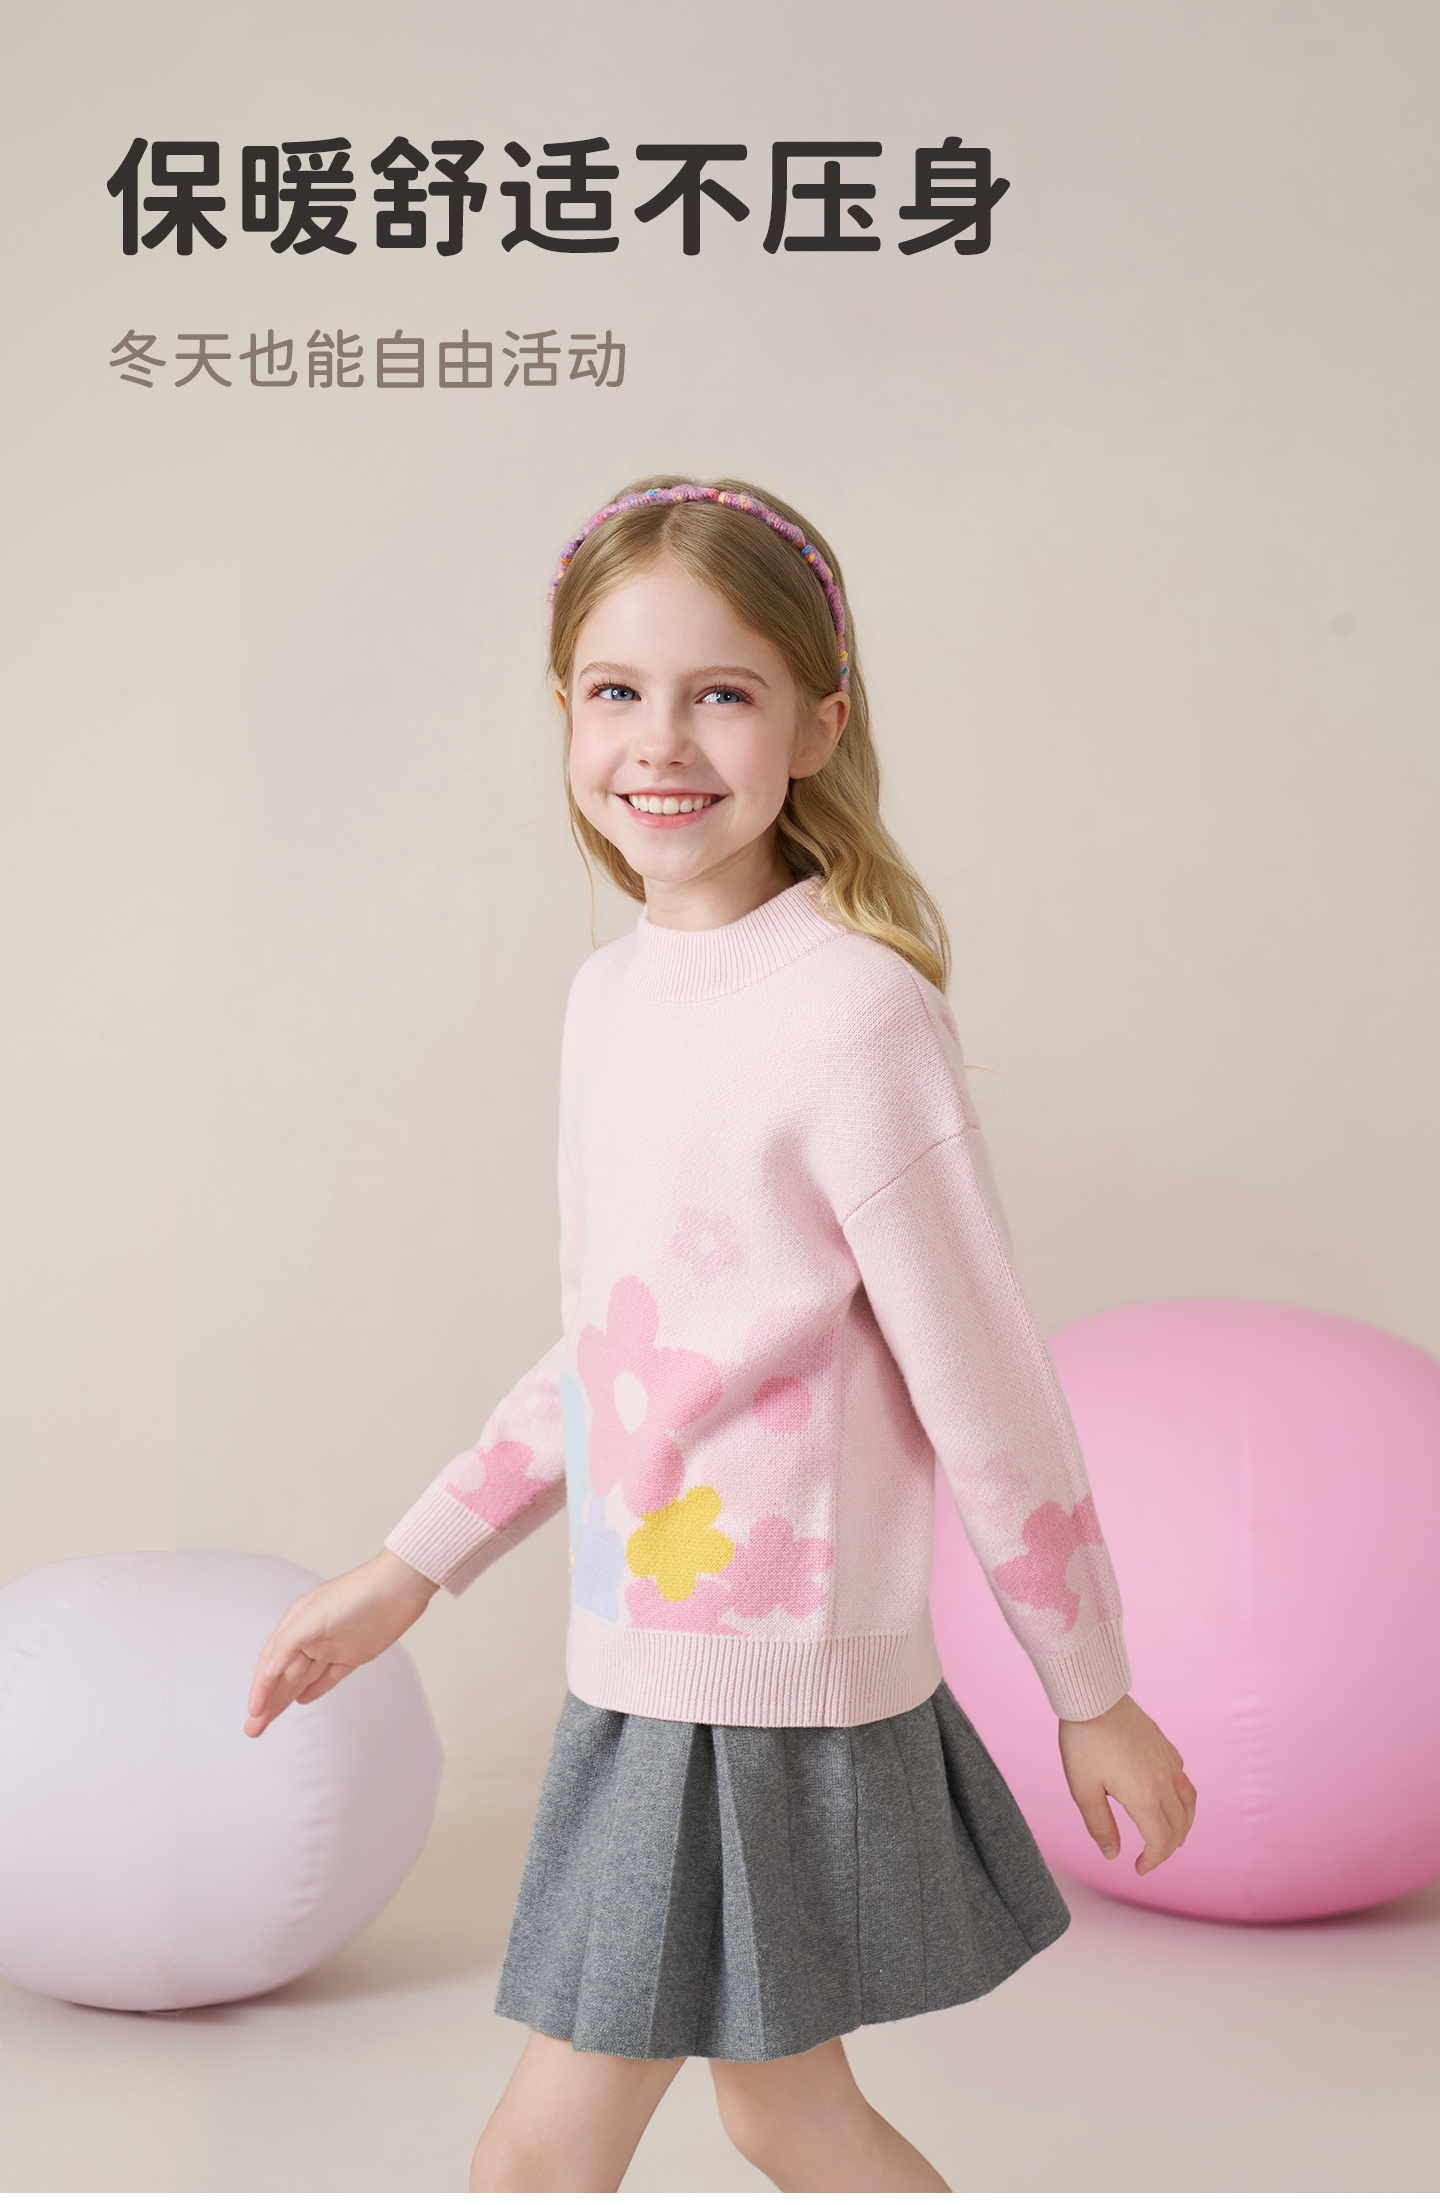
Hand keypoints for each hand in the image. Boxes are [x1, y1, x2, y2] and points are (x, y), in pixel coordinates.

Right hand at [244, 1549, 437, 1738]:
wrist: (400, 1588)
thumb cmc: (357, 1594)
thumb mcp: (316, 1615)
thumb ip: (289, 1643)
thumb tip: (269, 1669)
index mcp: (297, 1623)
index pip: (272, 1662)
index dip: (261, 1688)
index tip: (254, 1711)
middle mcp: (311, 1637)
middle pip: (284, 1676)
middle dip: (268, 1702)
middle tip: (252, 1729)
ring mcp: (332, 1647)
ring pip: (302, 1680)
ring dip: (285, 1701)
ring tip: (267, 1722)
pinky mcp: (352, 1656)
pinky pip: (328, 1678)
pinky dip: (315, 1690)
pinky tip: (301, 1700)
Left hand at [1058, 1694, 1196, 1874]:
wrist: (1093, 1697)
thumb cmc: (1083, 1742)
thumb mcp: (1083, 1790)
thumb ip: (1100, 1826)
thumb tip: (1112, 1854)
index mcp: (1145, 1797)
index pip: (1161, 1842)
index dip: (1154, 1861)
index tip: (1139, 1868)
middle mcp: (1164, 1781)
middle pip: (1179, 1826)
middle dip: (1167, 1847)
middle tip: (1150, 1856)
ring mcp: (1167, 1761)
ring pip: (1188, 1802)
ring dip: (1182, 1824)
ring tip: (1170, 1834)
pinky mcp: (1164, 1745)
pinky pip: (1182, 1777)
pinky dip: (1181, 1796)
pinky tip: (1166, 1794)